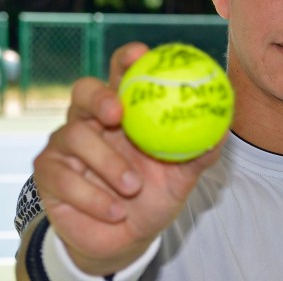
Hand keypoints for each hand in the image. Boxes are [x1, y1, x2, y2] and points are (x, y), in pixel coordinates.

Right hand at [33, 42, 224, 274]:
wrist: (127, 238)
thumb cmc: (155, 195)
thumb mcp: (182, 176)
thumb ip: (200, 152)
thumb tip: (223, 130)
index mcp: (125, 112)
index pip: (122, 74)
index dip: (127, 59)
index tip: (142, 54)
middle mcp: (91, 120)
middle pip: (84, 90)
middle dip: (99, 97)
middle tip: (118, 114)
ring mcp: (66, 144)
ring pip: (76, 136)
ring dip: (108, 164)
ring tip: (133, 187)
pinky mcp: (49, 172)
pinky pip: (65, 177)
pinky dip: (94, 197)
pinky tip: (115, 211)